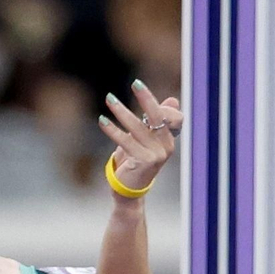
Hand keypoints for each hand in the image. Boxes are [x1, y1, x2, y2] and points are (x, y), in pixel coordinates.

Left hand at [98, 80, 183, 195]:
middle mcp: (166, 146)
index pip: (172, 115)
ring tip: (109, 99)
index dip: (156, 102)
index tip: (139, 88)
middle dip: (146, 98)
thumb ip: (156, 120)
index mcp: (169, 140)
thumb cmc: (135, 161)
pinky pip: (125, 140)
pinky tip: (102, 120)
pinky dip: (112, 129)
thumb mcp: (146, 138)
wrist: (129, 190)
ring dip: (121, 111)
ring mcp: (156, 155)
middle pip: (157, 116)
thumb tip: (172, 99)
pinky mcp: (143, 161)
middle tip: (134, 83)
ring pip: (137, 127)